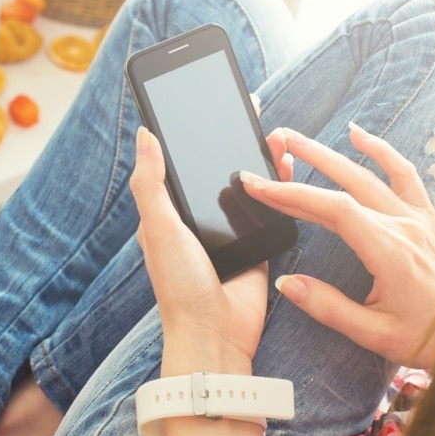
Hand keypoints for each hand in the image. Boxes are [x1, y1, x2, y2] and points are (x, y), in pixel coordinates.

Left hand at [129, 127, 266, 376]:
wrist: (216, 335)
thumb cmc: (180, 287)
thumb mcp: (159, 229)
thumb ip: (152, 184)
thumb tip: (144, 134)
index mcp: (167, 214)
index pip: (178, 162)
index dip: (190, 131)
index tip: (207, 100)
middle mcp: (196, 219)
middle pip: (216, 168)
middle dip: (233, 138)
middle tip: (248, 108)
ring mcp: (228, 231)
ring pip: (246, 185)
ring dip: (260, 159)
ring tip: (274, 132)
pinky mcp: (256, 243)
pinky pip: (270, 208)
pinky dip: (280, 187)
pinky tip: (289, 166)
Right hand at [243, 124, 434, 368]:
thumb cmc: (424, 338)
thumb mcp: (372, 334)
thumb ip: (328, 307)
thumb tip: (288, 283)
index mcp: (390, 253)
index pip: (334, 211)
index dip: (294, 195)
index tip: (261, 186)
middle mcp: (404, 227)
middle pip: (348, 182)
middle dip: (307, 160)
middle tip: (274, 144)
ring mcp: (417, 219)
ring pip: (370, 175)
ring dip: (333, 153)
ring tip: (300, 139)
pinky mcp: (425, 219)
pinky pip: (404, 175)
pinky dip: (382, 152)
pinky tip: (360, 136)